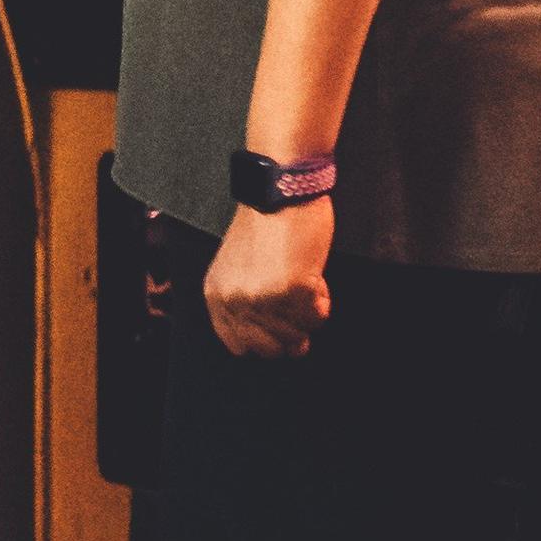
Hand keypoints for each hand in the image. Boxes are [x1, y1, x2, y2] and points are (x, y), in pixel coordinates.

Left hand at [204, 196, 333, 358]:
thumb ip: (246, 302)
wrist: (281, 192)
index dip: (266, 340)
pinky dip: (323, 301)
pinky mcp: (293, 290)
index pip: (239, 346)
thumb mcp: (238, 268)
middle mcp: (236, 302)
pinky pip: (317, 317)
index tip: (280, 325)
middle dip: (292, 335)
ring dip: (309, 314)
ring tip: (306, 283)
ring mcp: (264, 298)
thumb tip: (280, 343)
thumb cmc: (265, 224)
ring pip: (298, 336)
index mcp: (217, 296)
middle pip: (270, 349)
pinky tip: (315, 276)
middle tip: (301, 308)